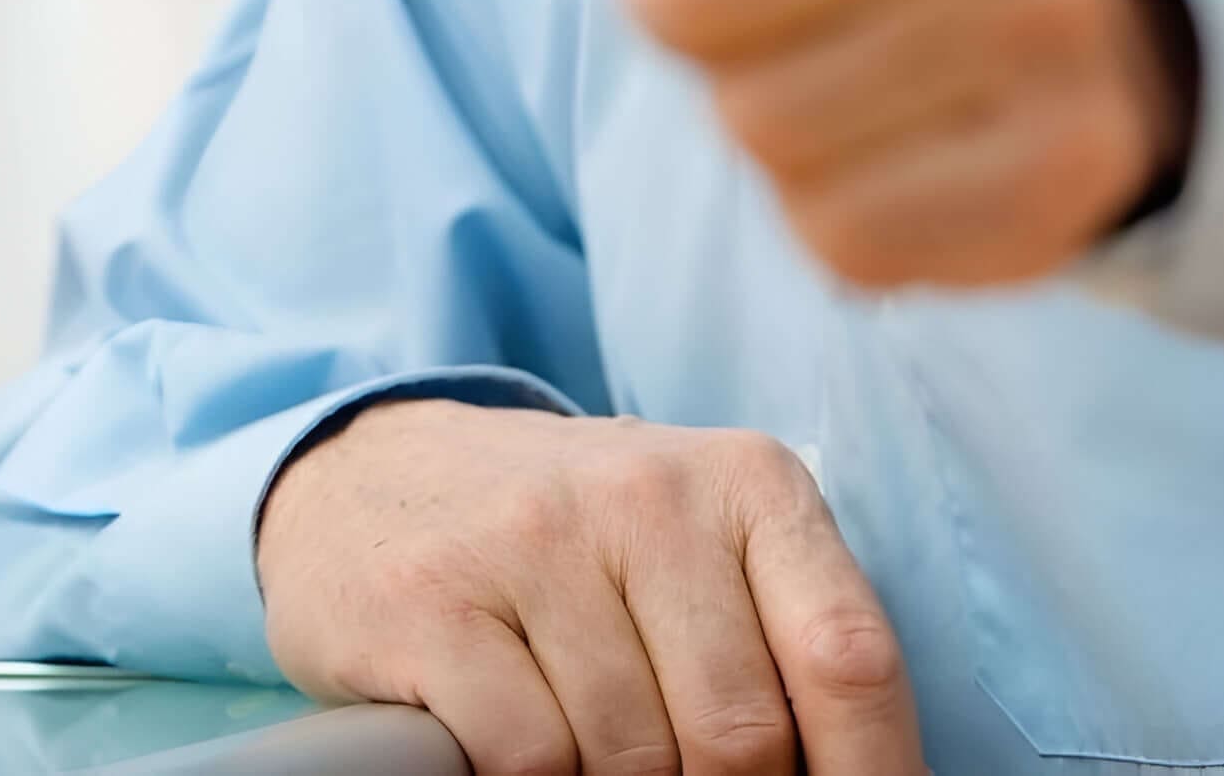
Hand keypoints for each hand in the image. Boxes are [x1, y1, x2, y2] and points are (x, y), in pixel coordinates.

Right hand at [257, 398, 915, 775]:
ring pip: (632, 759)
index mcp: (744, 481)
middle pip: (740, 736)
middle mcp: (644, 490)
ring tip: (586, 737)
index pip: (851, 663)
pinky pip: (530, 758)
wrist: (372, 475)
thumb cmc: (571, 542)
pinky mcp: (434, 596)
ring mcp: (532, 537)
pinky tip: (514, 736)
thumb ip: (778, 645)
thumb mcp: (696, 549)